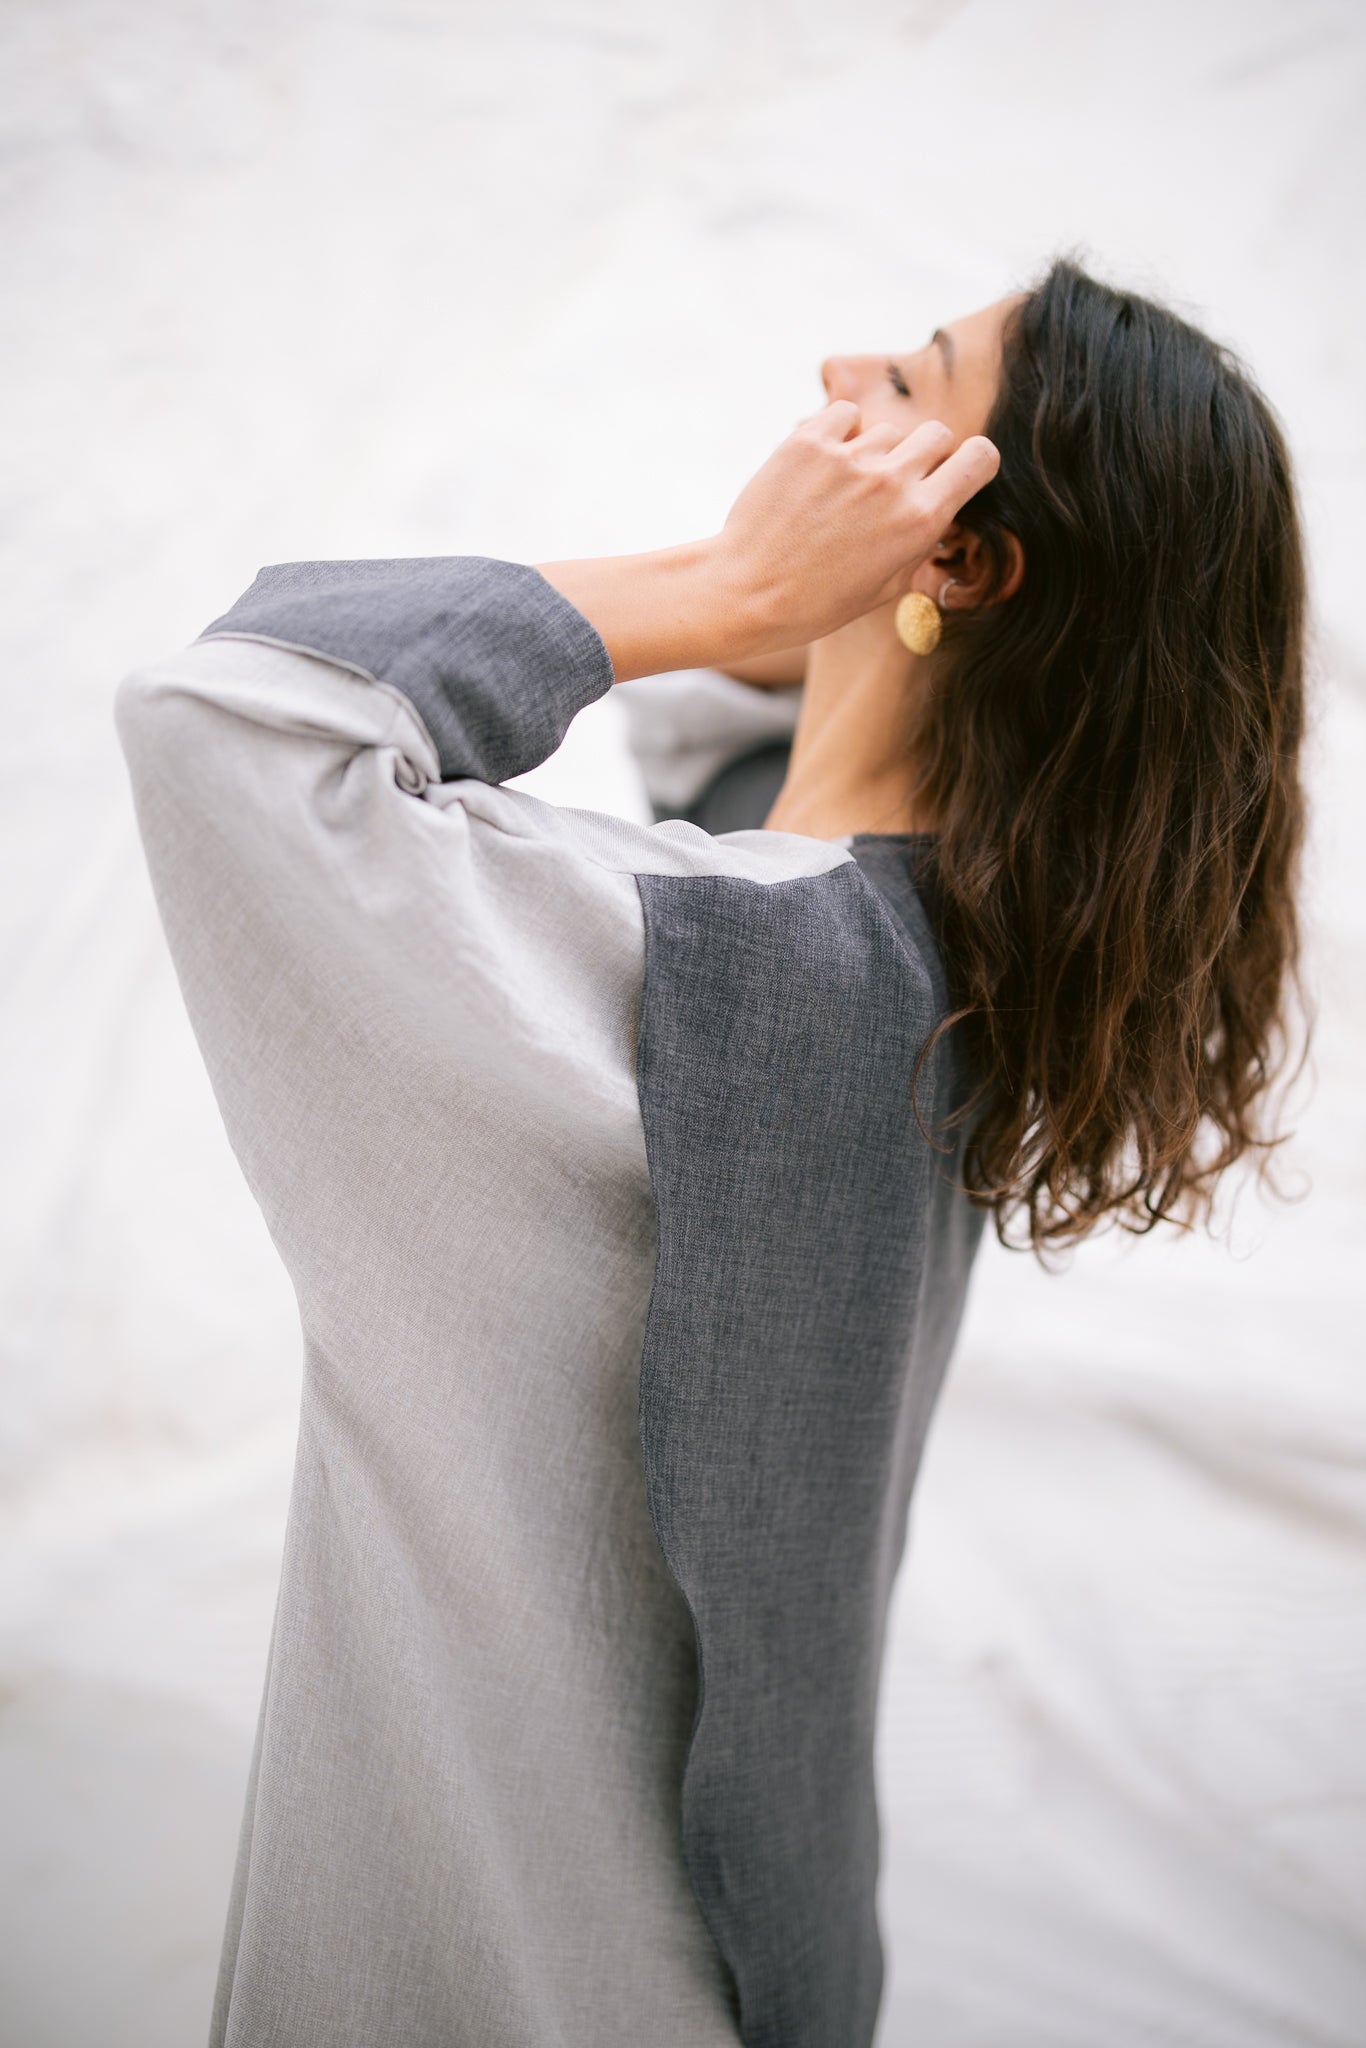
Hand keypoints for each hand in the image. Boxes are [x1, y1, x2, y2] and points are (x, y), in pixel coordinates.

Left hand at [714, 403, 998, 652]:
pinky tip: (823, 467)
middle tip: (896, 483)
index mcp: (921, 519)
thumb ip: (920, 539)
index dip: (972, 464)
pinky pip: (845, 414)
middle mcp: (891, 481)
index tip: (953, 475)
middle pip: (937, 433)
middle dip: (925, 454)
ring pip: (886, 430)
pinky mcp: (808, 441)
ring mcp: (849, 457)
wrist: (747, 593)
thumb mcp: (887, 586)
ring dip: (874, 452)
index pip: (980, 458)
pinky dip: (840, 433)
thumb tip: (937, 509)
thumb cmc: (817, 603)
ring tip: (842, 491)